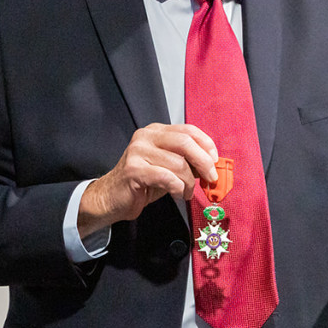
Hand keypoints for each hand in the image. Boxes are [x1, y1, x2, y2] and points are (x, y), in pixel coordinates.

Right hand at [78, 124, 218, 232]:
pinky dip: (177, 188)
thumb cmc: (142, 183)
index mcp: (155, 132)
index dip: (206, 145)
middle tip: (210, 178)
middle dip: (204, 162)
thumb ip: (186, 161)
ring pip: (178, 164)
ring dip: (188, 183)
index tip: (215, 161)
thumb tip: (212, 165)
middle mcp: (145, 137)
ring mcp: (137, 152)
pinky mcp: (134, 170)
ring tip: (186, 192)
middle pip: (185, 142)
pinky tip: (176, 194)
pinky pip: (166, 177)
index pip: (188, 130)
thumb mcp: (167, 167)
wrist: (112, 198)